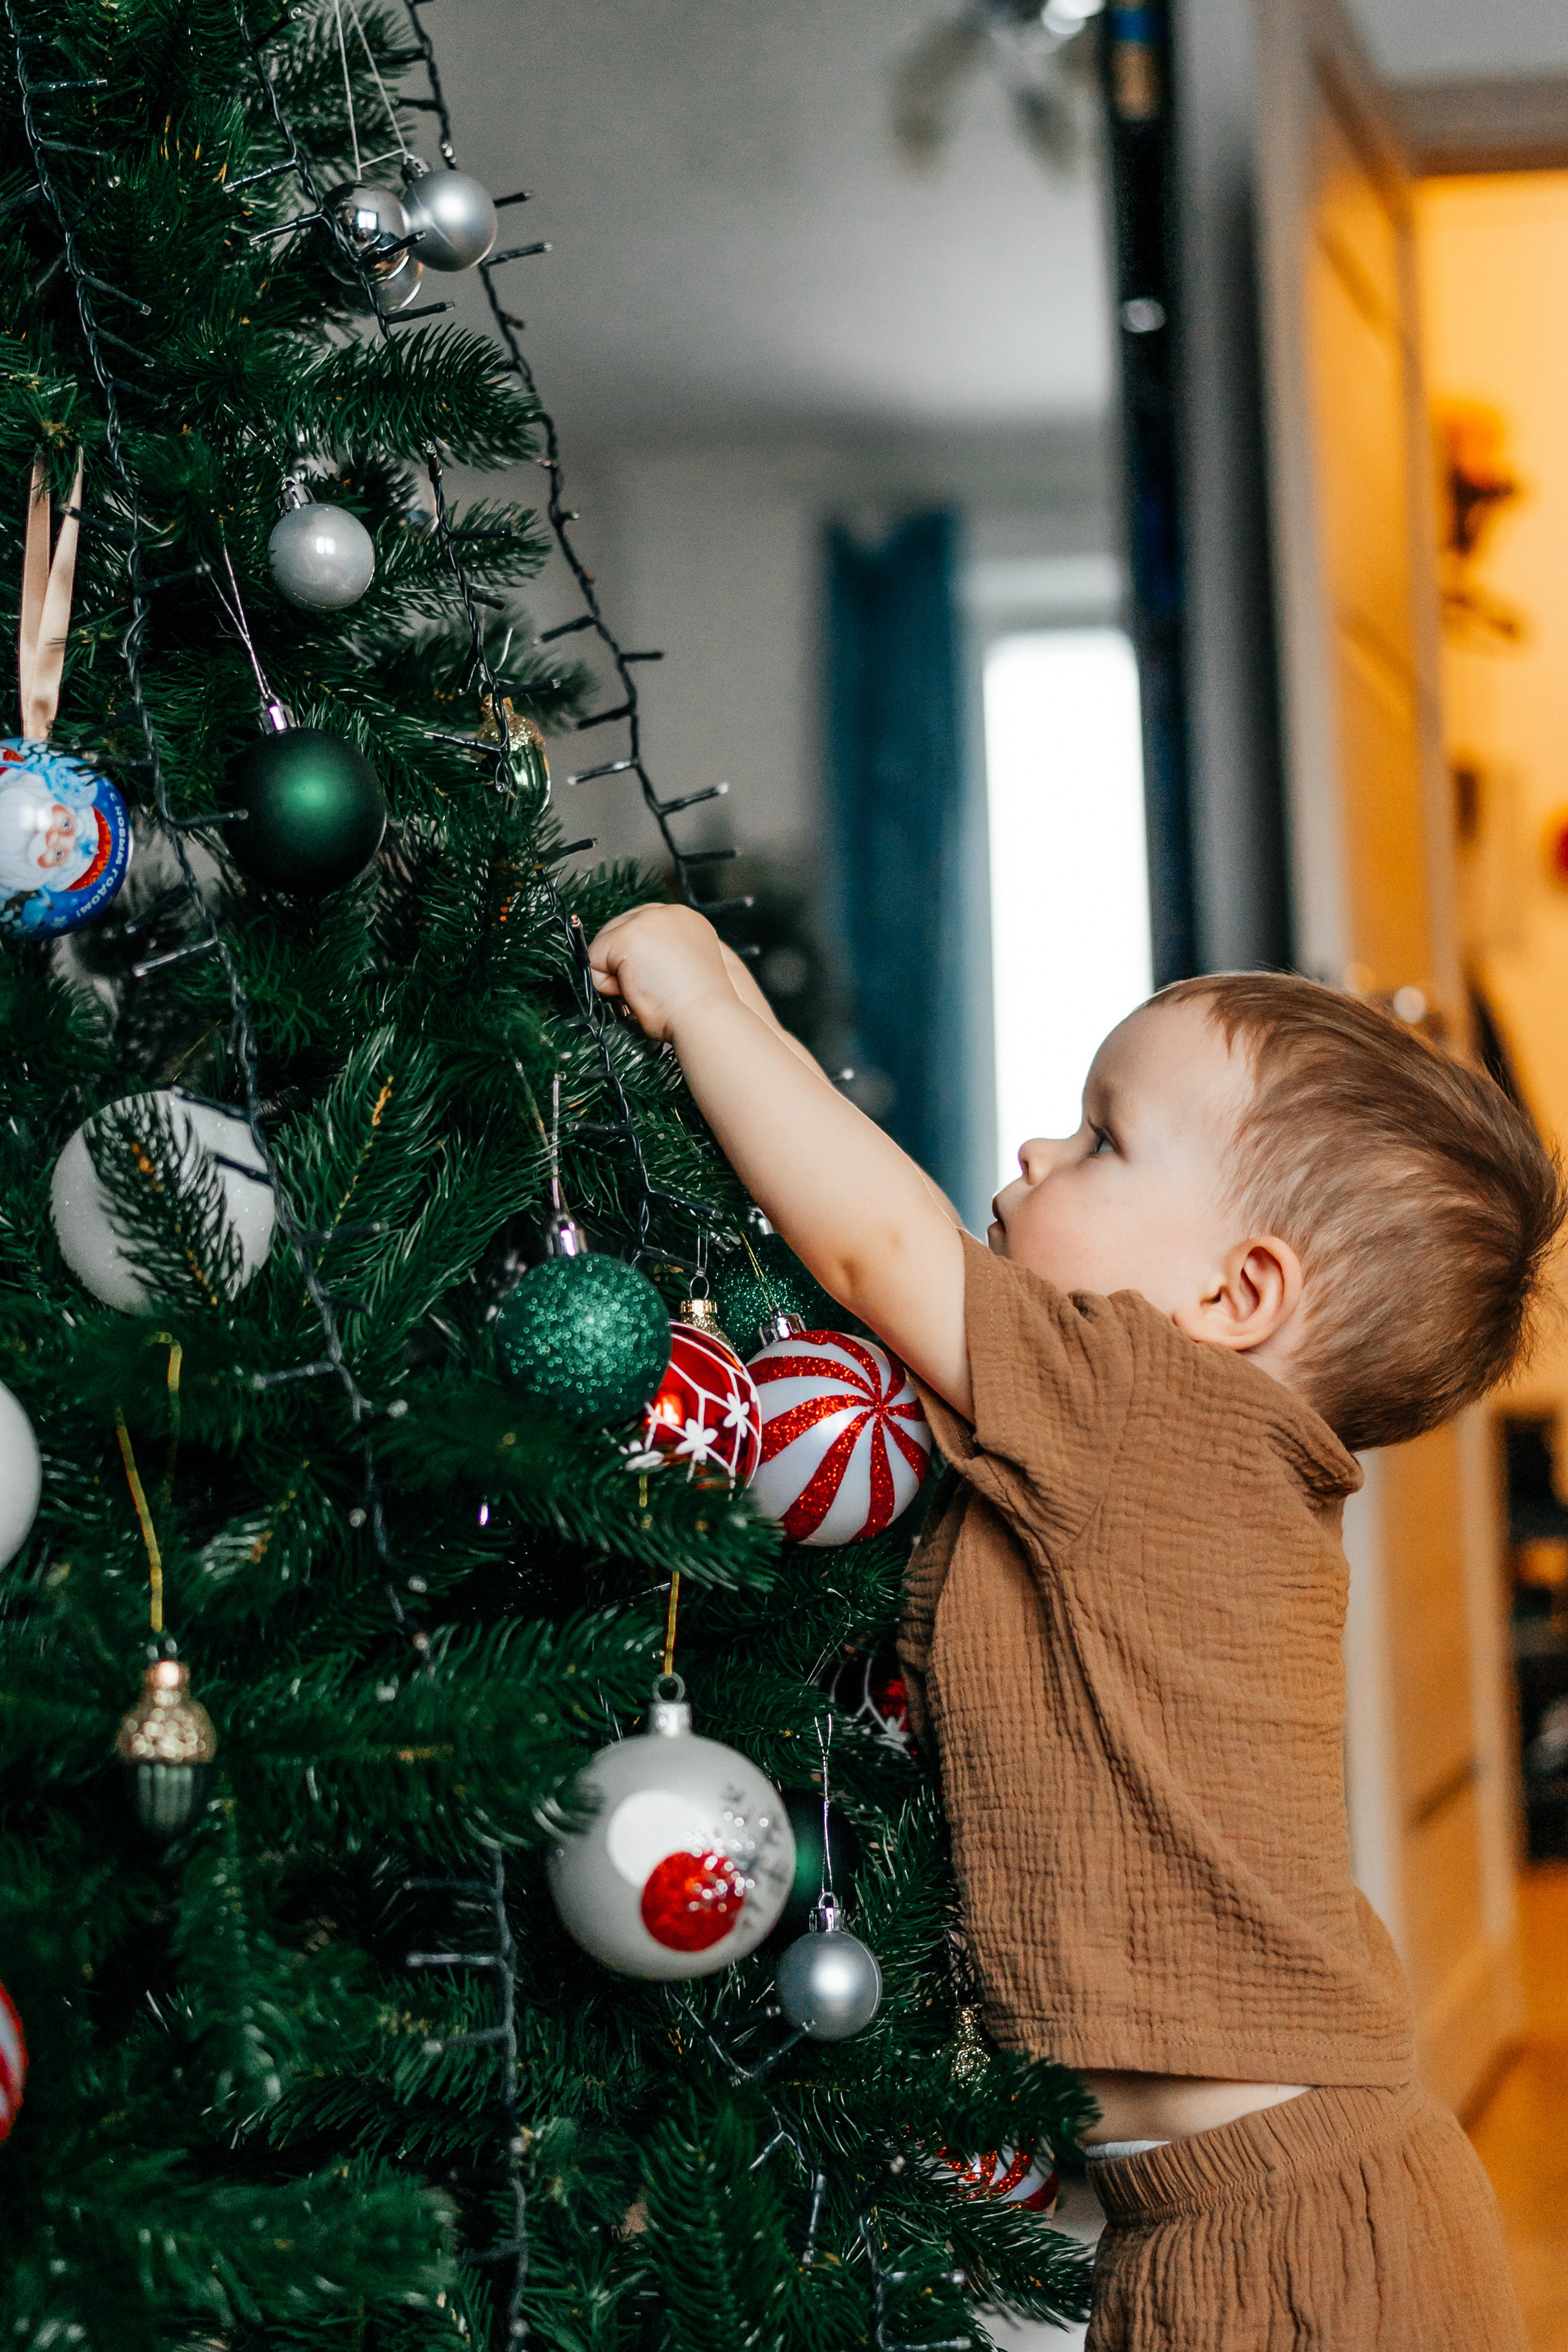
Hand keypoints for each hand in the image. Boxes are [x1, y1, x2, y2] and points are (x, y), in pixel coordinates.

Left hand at [586, 903, 731, 1043]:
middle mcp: (668, 912)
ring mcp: (647, 920)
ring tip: (642, 989)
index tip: (647, 977)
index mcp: (686, 920)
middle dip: (623, 960)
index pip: (641, 924)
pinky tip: (631, 991)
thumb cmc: (698, 1006)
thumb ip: (662, 954)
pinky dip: (604, 982)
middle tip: (646, 986)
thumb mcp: (685, 968)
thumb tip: (633, 962)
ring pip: (605, 942)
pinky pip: (594, 958)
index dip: (635, 955)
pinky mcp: (628, 936)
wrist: (706, 1016)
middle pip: (619, 928)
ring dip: (615, 971)